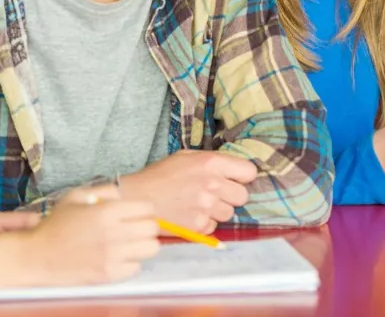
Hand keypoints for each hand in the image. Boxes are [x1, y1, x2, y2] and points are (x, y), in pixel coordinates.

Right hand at [23, 186, 159, 284]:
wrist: (36, 256)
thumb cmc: (56, 225)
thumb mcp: (76, 196)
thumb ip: (105, 190)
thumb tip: (124, 196)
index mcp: (107, 211)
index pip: (148, 208)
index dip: (143, 210)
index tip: (134, 214)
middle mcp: (114, 233)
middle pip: (153, 228)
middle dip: (145, 226)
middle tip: (133, 229)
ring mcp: (113, 255)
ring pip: (151, 248)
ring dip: (143, 245)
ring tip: (129, 244)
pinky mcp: (109, 274)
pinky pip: (137, 267)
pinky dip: (131, 263)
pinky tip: (117, 259)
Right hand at [117, 150, 256, 233]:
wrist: (136, 199)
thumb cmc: (160, 176)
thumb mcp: (186, 158)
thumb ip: (211, 161)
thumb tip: (232, 168)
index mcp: (212, 162)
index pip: (249, 171)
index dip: (242, 177)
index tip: (235, 179)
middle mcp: (213, 184)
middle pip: (242, 196)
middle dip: (231, 196)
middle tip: (215, 195)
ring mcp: (206, 206)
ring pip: (229, 213)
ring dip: (217, 211)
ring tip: (198, 206)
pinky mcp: (198, 225)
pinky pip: (213, 227)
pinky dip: (204, 224)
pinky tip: (190, 216)